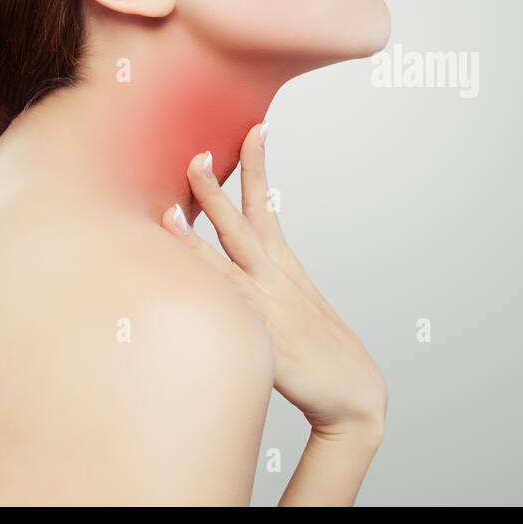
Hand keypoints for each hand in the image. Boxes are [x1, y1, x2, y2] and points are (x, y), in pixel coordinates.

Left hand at [161, 123, 386, 439]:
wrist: (354, 395)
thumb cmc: (322, 355)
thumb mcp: (292, 308)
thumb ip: (263, 287)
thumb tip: (234, 276)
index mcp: (284, 269)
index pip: (265, 206)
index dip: (257, 167)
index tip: (255, 129)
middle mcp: (273, 282)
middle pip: (240, 226)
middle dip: (216, 190)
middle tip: (195, 155)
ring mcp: (266, 311)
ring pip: (223, 268)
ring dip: (194, 242)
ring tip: (168, 215)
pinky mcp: (261, 343)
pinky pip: (224, 319)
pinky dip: (203, 303)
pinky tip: (177, 293)